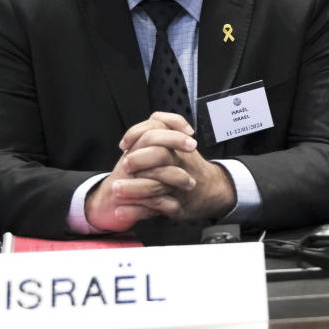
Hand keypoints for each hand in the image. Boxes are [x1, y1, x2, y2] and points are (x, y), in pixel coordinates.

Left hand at [85, 113, 235, 230]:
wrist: (211, 190)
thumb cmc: (188, 165)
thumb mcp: (180, 141)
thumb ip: (167, 125)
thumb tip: (153, 118)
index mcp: (178, 145)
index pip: (158, 130)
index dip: (137, 134)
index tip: (124, 145)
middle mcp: (180, 164)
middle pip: (160, 155)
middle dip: (139, 159)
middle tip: (125, 166)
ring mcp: (178, 187)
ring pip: (156, 186)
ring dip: (133, 188)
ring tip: (117, 190)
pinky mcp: (176, 206)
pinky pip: (155, 209)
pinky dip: (135, 210)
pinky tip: (121, 210)